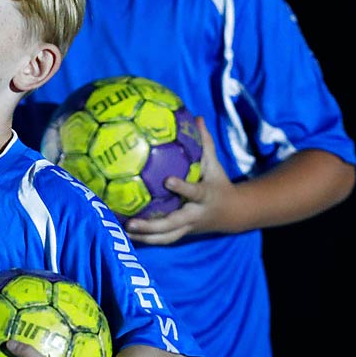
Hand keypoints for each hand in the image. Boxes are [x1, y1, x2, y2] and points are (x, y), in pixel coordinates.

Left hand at [125, 117, 232, 244]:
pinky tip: (124, 233)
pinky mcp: (182, 233)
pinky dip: (145, 238)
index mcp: (205, 196)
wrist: (232, 213)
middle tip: (131, 222)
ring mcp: (188, 227)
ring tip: (123, 231)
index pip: (194, 192)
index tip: (167, 180)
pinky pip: (162, 239)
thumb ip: (205, 142)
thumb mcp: (215, 164)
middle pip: (173, 224)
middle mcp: (195, 215)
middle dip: (152, 226)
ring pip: (165, 237)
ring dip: (145, 236)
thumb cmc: (218, 182)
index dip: (182, 188)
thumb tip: (197, 117)